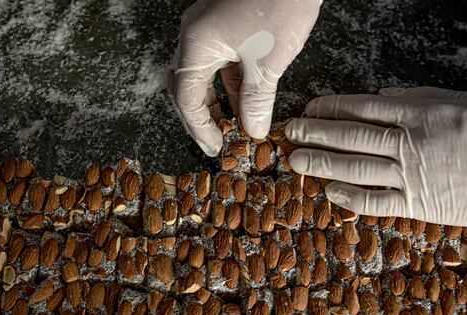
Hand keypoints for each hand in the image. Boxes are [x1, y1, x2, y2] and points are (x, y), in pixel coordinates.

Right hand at [168, 0, 320, 155]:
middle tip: (220, 141)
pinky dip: (232, 84)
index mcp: (197, 43)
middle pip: (189, 85)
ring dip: (220, 101)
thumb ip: (257, 100)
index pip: (186, 97)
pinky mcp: (228, 23)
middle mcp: (196, 34)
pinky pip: (222, 61)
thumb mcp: (268, 61)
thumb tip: (254, 130)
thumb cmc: (280, 1)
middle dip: (204, 117)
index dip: (199, 127)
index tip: (216, 148)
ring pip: (207, 74)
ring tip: (238, 126)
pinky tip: (249, 100)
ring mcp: (211, 27)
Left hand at [285, 87, 466, 226]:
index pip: (363, 108)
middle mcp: (410, 142)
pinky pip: (377, 201)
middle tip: (290, 132)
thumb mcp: (461, 100)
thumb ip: (418, 98)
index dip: (332, 107)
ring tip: (296, 159)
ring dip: (322, 162)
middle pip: (352, 136)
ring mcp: (412, 175)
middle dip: (316, 132)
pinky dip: (350, 197)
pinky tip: (329, 191)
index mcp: (420, 113)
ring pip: (356, 167)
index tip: (311, 108)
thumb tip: (381, 97)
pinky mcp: (419, 204)